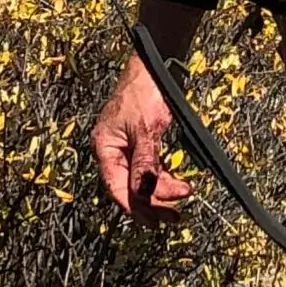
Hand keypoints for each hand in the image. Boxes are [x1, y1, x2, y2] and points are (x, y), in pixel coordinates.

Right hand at [92, 50, 193, 216]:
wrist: (155, 65)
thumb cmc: (144, 92)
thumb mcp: (146, 130)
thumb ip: (145, 163)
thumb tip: (144, 193)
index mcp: (104, 148)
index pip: (117, 187)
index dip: (135, 207)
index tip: (156, 220)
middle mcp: (112, 151)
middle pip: (129, 187)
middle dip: (152, 203)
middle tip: (175, 217)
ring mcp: (126, 147)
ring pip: (141, 179)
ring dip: (160, 192)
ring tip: (180, 202)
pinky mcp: (141, 142)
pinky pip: (148, 168)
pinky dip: (161, 178)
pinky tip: (175, 186)